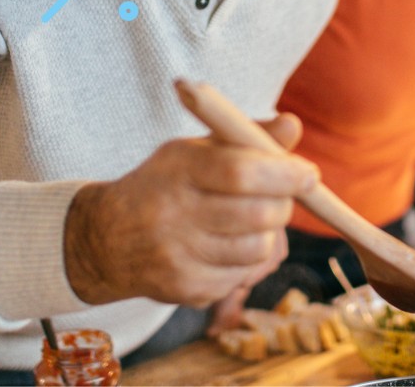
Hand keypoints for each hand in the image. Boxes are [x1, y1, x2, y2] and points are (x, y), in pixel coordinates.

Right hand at [64, 114, 313, 306]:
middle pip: (258, 215)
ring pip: (258, 250)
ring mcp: (178, 258)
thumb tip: (293, 125)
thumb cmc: (165, 185)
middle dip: (282, 205)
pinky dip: (247, 260)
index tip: (308, 174)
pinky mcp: (186, 290)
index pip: (240, 172)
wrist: (106, 239)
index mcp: (177, 170)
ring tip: (248, 220)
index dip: (283, 174)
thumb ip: (245, 138)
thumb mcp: (195, 151)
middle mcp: (173, 215)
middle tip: (279, 197)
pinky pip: (243, 276)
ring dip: (267, 234)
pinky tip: (226, 246)